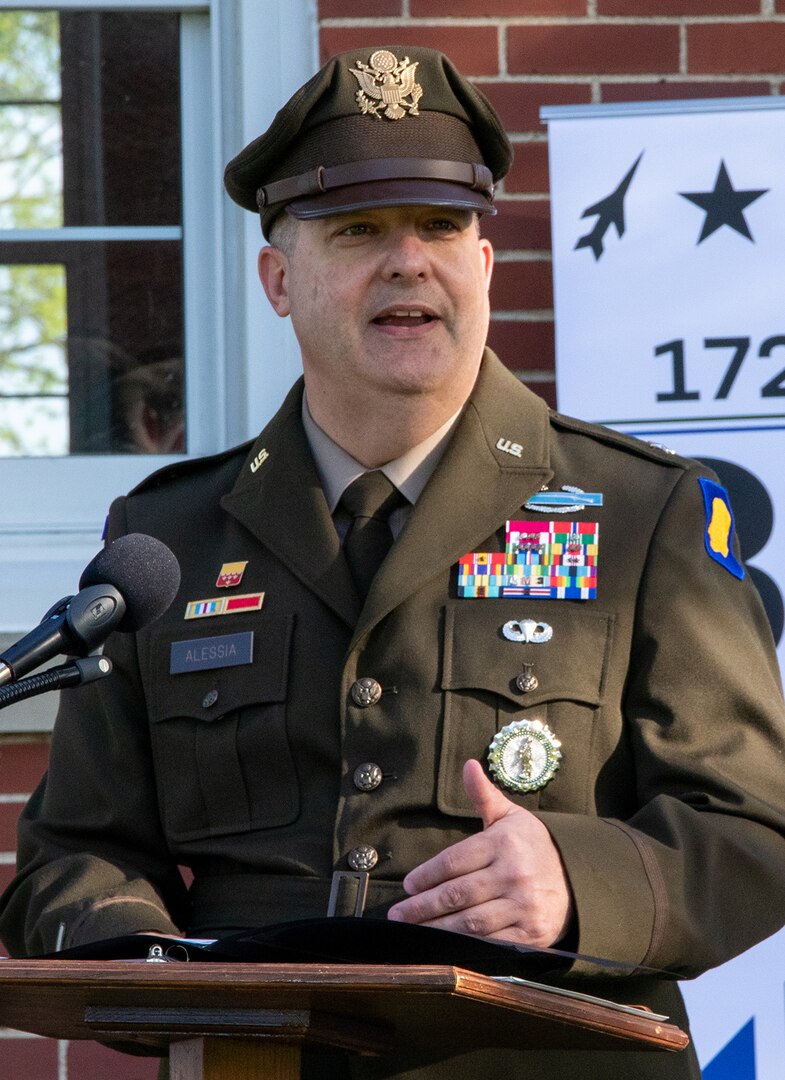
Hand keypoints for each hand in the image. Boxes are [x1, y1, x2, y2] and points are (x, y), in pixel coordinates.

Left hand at [387, 759, 573, 946]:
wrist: (578, 878)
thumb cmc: (534, 845)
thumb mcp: (510, 816)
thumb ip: (483, 795)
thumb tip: (468, 766)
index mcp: (504, 842)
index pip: (454, 861)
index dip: (427, 875)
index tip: (408, 884)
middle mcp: (513, 874)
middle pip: (457, 893)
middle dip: (423, 905)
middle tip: (398, 914)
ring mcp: (523, 905)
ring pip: (470, 921)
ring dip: (437, 928)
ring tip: (413, 931)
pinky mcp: (530, 933)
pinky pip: (491, 942)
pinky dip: (465, 946)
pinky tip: (445, 947)